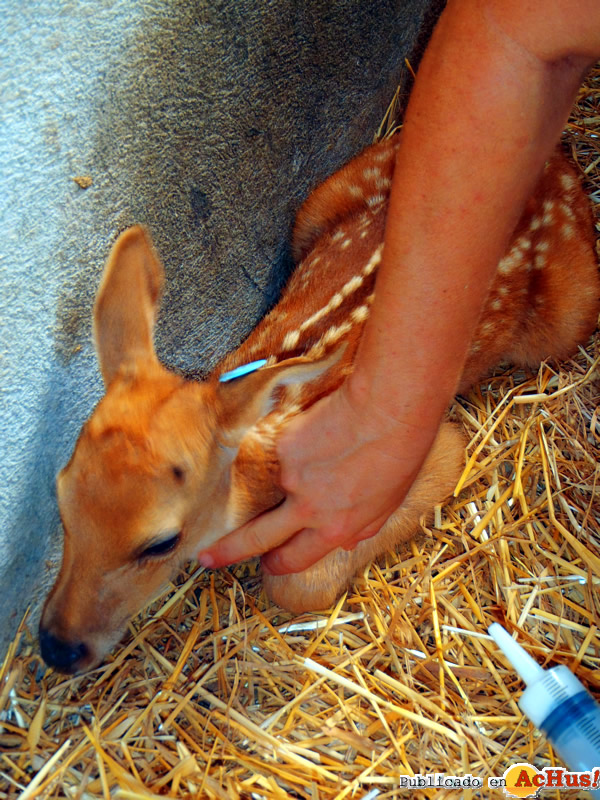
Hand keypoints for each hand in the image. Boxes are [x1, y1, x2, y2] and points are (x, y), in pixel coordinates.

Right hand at [197, 380, 435, 574]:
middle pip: (256, 538)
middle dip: (228, 551)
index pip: (295, 559)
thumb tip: (344, 543)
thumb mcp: (386, 505)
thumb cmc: (399, 456)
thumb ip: (360, 528)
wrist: (387, 411)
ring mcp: (290, 478)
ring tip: (324, 452)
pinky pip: (284, 450)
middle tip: (207, 557)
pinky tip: (324, 430)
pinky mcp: (282, 447)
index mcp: (335, 530)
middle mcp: (307, 510)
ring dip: (292, 473)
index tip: (265, 564)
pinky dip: (300, 443)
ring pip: (277, 483)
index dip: (278, 563)